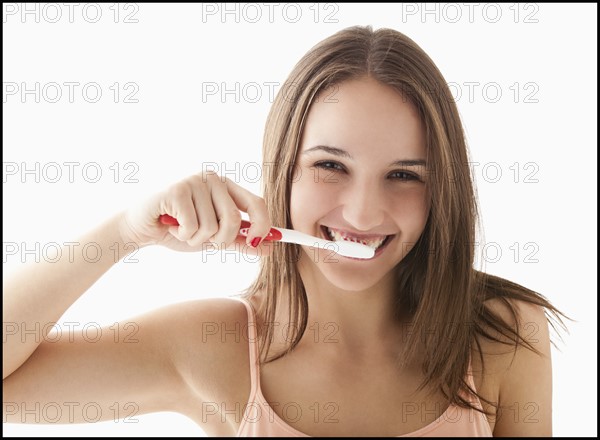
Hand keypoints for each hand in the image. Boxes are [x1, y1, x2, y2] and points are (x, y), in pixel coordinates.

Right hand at [118, 172, 272, 255]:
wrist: (141, 228)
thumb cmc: (179, 229)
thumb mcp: (214, 238)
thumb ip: (240, 241)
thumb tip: (269, 248)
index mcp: (226, 186)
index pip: (257, 203)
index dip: (263, 226)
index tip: (260, 244)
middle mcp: (212, 178)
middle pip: (234, 220)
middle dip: (220, 240)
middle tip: (203, 239)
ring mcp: (194, 181)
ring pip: (212, 227)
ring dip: (197, 240)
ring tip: (182, 230)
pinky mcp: (176, 190)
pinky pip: (193, 227)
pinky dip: (183, 235)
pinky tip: (172, 226)